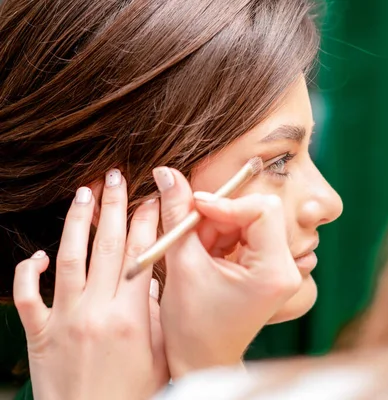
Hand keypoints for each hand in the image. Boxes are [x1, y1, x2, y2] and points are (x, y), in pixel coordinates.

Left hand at [13, 170, 168, 399]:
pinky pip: (28, 298)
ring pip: (68, 260)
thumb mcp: (160, 355)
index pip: (139, 255)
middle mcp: (95, 312)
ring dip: (77, 223)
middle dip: (113, 207)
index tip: (151, 199)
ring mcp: (63, 321)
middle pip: (105, 247)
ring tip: (85, 194)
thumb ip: (156, 315)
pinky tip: (38, 255)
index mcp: (130, 317)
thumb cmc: (135, 396)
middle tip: (116, 177)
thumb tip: (149, 283)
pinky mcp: (40, 336)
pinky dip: (28, 273)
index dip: (146, 223)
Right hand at [153, 167, 300, 378]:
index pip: (262, 210)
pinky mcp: (271, 268)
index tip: (194, 208)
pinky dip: (223, 236)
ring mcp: (282, 269)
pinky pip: (248, 234)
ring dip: (218, 227)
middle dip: (220, 217)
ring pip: (250, 220)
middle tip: (191, 233)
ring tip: (197, 252)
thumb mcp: (182, 265)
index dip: (226, 203)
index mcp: (274, 271)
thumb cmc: (191, 325)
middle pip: (258, 212)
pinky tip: (207, 256)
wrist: (203, 360)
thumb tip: (167, 172)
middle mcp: (286, 268)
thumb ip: (177, 214)